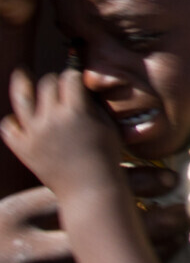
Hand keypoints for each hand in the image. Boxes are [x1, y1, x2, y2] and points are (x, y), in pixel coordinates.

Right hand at [0, 170, 186, 262]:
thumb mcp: (10, 216)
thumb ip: (52, 197)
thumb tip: (109, 166)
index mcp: (18, 214)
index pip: (83, 191)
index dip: (129, 184)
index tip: (167, 179)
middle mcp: (28, 249)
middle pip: (101, 231)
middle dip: (148, 221)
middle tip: (184, 210)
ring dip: (145, 255)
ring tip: (178, 239)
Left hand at [2, 68, 122, 195]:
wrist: (90, 189)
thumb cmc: (106, 155)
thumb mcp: (107, 123)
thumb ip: (92, 103)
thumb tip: (80, 86)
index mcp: (76, 111)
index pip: (69, 77)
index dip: (74, 76)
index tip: (77, 80)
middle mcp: (51, 118)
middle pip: (46, 84)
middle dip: (55, 82)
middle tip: (62, 89)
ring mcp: (33, 133)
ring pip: (21, 98)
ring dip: (22, 84)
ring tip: (20, 74)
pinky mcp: (22, 148)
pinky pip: (8, 126)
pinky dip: (14, 121)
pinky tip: (22, 119)